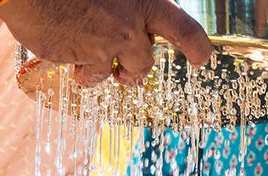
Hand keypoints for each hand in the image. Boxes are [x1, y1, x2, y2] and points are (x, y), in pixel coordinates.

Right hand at [0, 0, 212, 86]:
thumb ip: (127, 5)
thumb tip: (139, 27)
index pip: (184, 29)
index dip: (197, 47)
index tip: (201, 58)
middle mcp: (130, 23)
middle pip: (147, 61)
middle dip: (137, 70)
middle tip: (128, 72)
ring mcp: (106, 43)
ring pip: (118, 72)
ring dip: (104, 70)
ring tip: (84, 54)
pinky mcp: (83, 58)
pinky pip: (88, 77)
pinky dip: (79, 72)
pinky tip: (66, 52)